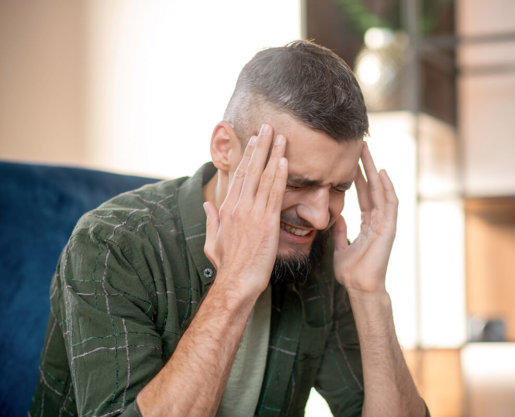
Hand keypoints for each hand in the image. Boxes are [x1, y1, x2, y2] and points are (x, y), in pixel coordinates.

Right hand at [203, 124, 287, 297]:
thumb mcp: (212, 241)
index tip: (253, 141)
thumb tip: (207, 206)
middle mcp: (238, 206)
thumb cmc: (227, 265)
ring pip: (264, 177)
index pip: (238, 176)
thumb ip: (211, 220)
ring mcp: (253, 212)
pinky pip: (274, 194)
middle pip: (250, 170)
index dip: (247, 157)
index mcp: (226, 209)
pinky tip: (284, 161)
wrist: (237, 281)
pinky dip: (279, 176)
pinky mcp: (267, 222)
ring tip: (281, 137)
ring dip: (273, 155)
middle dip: (260, 146)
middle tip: (268, 127)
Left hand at [332, 142, 397, 293]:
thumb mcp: (341, 248)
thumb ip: (341, 233)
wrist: (359, 287)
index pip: (363, 193)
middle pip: (373, 187)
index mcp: (368, 223)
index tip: (350, 160)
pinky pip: (390, 205)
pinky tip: (380, 174)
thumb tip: (337, 219)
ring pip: (381, 191)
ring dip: (375, 171)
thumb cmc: (352, 272)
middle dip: (366, 166)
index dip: (357, 176)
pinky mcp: (389, 229)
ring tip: (367, 152)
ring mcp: (386, 223)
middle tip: (360, 145)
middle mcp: (379, 220)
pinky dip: (386, 189)